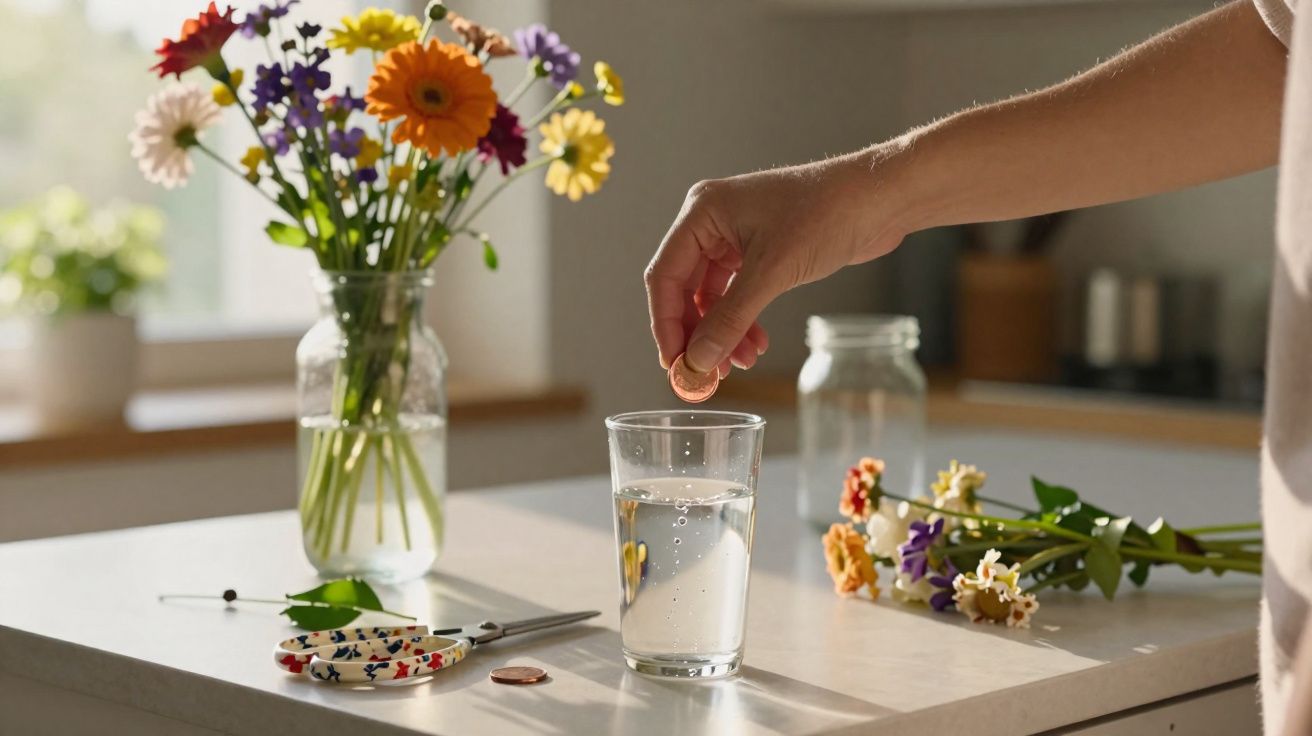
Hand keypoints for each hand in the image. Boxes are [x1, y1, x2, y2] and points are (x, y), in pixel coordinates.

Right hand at [645, 148, 909, 374]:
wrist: (880, 199)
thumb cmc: (828, 214)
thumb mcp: (773, 272)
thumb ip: (731, 318)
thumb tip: (698, 360)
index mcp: (702, 211)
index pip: (664, 275)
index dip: (666, 324)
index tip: (675, 364)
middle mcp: (712, 222)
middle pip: (684, 289)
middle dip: (697, 333)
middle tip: (705, 373)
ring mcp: (735, 236)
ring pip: (712, 296)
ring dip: (722, 332)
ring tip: (740, 364)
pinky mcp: (760, 250)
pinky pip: (736, 294)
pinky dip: (743, 321)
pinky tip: (756, 345)